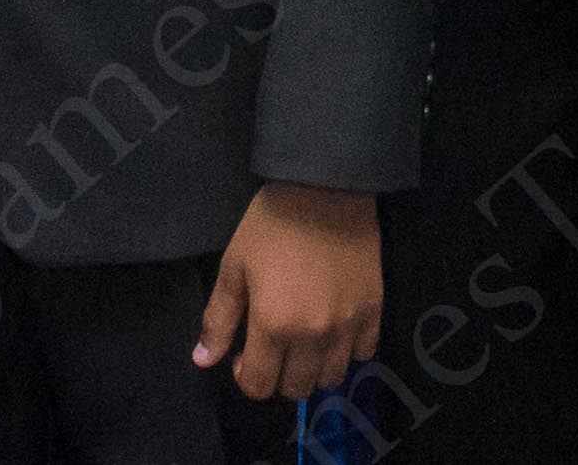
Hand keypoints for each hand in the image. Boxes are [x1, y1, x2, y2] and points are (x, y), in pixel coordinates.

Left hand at [195, 183, 382, 401]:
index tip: (244, 353)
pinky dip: (347, 350)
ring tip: (304, 340)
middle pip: (296, 389)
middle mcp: (312, 337)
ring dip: (313, 369)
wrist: (326, 188)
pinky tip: (334, 327)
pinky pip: (363, 353)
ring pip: (331, 378)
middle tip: (273, 346)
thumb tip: (203, 361)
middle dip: (278, 376)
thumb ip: (219, 319)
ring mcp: (347, 327)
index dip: (246, 375)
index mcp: (273, 325)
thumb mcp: (234, 266)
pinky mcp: (374, 312)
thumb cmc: (272, 225)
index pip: (258, 385)